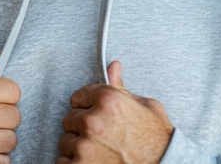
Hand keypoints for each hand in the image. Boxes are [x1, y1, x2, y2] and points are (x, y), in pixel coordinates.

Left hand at [57, 61, 173, 163]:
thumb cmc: (158, 140)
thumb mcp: (145, 106)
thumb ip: (121, 87)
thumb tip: (113, 66)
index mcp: (107, 100)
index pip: (77, 97)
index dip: (87, 107)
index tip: (95, 115)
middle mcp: (93, 120)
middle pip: (69, 119)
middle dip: (81, 127)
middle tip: (101, 137)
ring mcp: (85, 146)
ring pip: (65, 142)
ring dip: (78, 147)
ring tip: (99, 152)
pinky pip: (63, 162)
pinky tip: (92, 163)